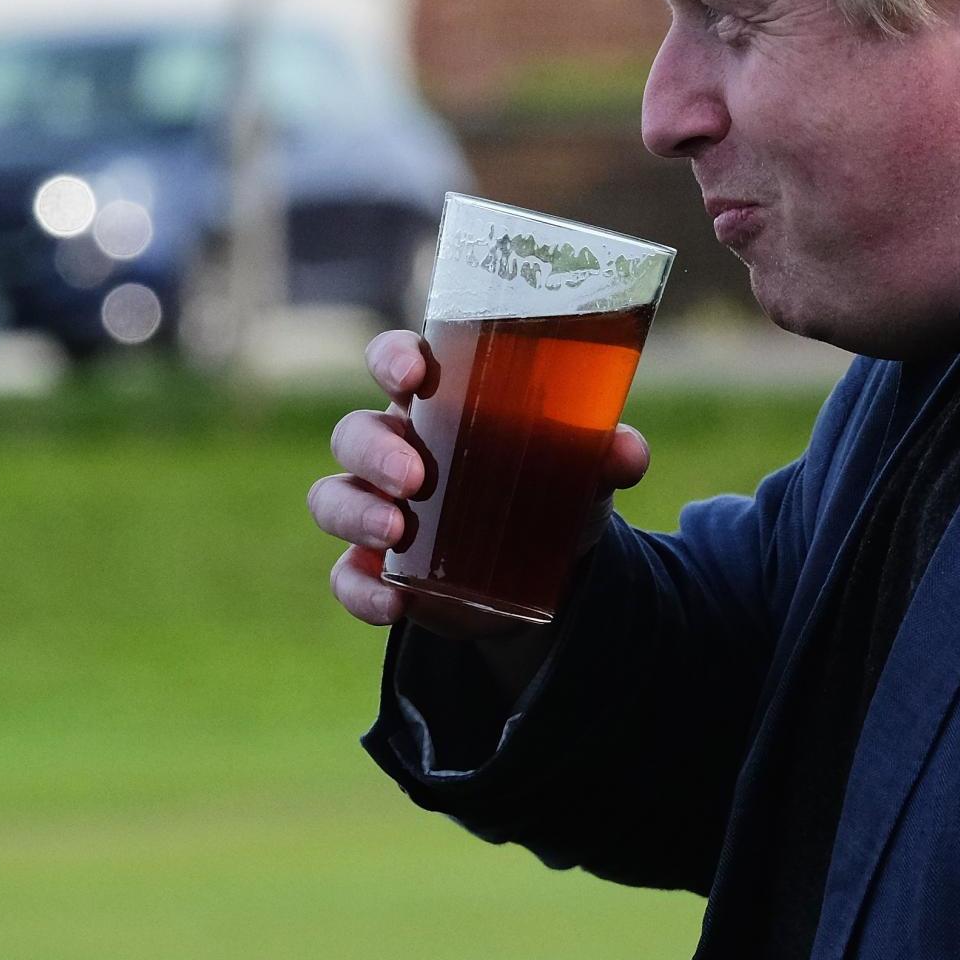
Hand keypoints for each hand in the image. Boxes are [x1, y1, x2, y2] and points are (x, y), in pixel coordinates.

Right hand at [307, 328, 650, 639]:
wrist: (546, 573)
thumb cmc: (553, 487)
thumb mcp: (585, 469)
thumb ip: (606, 454)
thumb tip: (628, 453)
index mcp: (441, 404)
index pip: (396, 361)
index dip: (392, 358)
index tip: (412, 373)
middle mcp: (397, 448)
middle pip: (353, 433)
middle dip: (375, 450)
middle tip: (414, 476)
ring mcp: (378, 508)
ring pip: (332, 497)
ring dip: (356, 512)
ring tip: (396, 530)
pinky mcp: (376, 568)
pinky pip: (345, 576)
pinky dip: (361, 589)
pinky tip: (393, 601)